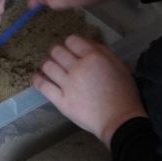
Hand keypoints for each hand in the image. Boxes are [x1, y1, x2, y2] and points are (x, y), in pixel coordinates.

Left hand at [30, 35, 146, 141]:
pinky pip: (42, 85)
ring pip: (47, 65)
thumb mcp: (120, 66)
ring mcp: (68, 84)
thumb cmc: (124, 94)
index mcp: (94, 57)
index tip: (71, 49)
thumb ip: (103, 52)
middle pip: (57, 50)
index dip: (70, 43)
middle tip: (57, 57)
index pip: (72, 40)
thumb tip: (88, 44)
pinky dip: (37, 79)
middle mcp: (78, 67)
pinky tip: (38, 78)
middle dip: (55, 51)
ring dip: (46, 63)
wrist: (120, 120)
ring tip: (47, 67)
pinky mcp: (60, 100)